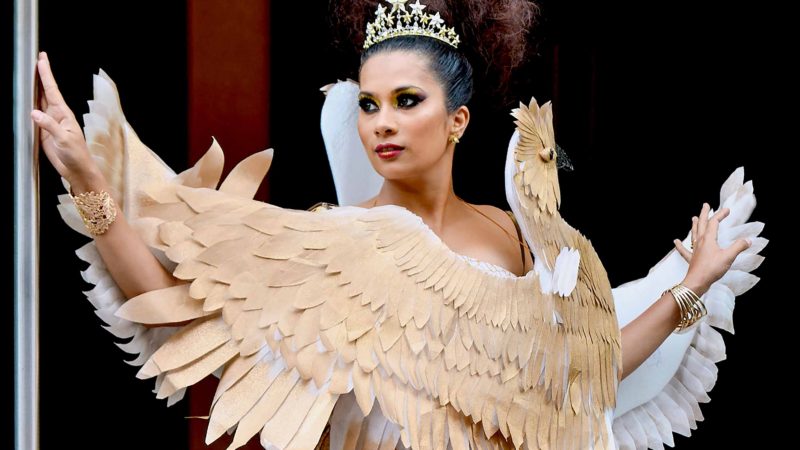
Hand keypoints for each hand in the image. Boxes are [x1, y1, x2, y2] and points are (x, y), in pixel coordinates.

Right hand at [31, 52, 105, 192]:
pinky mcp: (44, 131)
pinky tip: (26, 99)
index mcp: (64, 114)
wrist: (76, 169)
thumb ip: (49, 125)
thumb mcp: (64, 139)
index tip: (42, 60)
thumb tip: (34, 113)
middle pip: (46, 91)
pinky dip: (29, 105)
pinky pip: (34, 115)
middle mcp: (57, 115)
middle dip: (41, 76)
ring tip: (29, 74)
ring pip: (39, 101)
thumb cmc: (76, 154)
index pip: (53, 90)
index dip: (46, 75)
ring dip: (34, 88)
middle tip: (37, 59)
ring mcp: (50, 122)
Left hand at [673, 202, 750, 295]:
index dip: (720, 215)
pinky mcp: (691, 259)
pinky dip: (679, 245)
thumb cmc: (712, 269)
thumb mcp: (728, 257)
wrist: (697, 282)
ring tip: (693, 218)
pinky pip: (684, 250)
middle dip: (704, 214)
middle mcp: (700, 242)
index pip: (714, 223)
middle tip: (705, 205)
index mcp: (708, 239)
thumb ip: (738, 247)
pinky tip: (675, 241)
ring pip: (693, 234)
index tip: (727, 210)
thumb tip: (748, 240)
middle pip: (701, 225)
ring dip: (694, 225)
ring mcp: (694, 250)